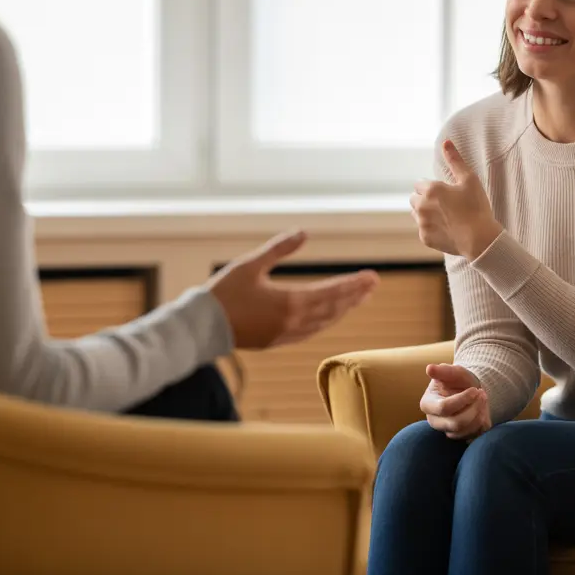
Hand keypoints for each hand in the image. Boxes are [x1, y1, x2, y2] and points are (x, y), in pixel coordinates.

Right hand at [209, 230, 379, 349]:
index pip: (332, 292)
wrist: (202, 327)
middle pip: (333, 309)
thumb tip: (304, 233)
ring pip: (323, 322)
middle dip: (354, 296)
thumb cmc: (224, 292)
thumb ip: (279, 248)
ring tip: (357, 299)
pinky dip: (324, 321)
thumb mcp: (250, 264)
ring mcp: (285, 334)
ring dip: (342, 310)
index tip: (371, 277)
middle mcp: (293, 322)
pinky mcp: (275, 341)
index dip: (353, 285)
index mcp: (289, 302)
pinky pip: (309, 331)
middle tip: (372, 285)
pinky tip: (328, 316)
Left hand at [410, 140, 503, 258]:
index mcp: (430, 189)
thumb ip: (455, 160)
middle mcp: (421, 205)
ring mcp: (421, 223)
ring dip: (424, 212)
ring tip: (444, 216)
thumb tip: (446, 142)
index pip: (419, 183)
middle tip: (443, 204)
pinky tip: (445, 228)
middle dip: (424, 198)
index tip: (443, 192)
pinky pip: (422, 229)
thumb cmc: (476, 207)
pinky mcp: (425, 237)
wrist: (480, 239)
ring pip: (416, 214)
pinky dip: (430, 228)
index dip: (431, 186)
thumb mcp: (469, 179)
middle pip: (413, 198)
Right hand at [420, 363, 490, 439]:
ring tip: (483, 399)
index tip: (475, 389)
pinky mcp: (461, 437)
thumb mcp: (452, 372)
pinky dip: (482, 422)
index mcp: (428, 404)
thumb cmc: (457, 380)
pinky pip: (475, 435)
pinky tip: (482, 410)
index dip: (462, 399)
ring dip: (480, 414)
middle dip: (474, 408)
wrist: (469, 389)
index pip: (444, 408)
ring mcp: (448, 431)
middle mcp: (435, 421)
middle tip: (482, 394)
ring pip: (466, 431)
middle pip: (456, 423)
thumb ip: (442, 371)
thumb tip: (429, 369)